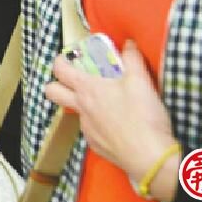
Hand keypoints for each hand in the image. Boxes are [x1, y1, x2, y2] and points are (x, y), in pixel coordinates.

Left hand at [45, 40, 179, 201]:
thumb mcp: (141, 81)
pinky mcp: (96, 145)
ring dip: (83, 105)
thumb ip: (133, 59)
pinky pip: (90, 130)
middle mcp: (81, 108)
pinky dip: (99, 123)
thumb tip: (129, 43)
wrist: (149, 157)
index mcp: (87, 89)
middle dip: (56, 83)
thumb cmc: (142, 116)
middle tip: (74, 80)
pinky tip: (117, 124)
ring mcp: (86, 128)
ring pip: (74, 112)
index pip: (59, 69)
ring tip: (105, 102)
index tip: (70, 58)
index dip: (60, 60)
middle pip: (51, 92)